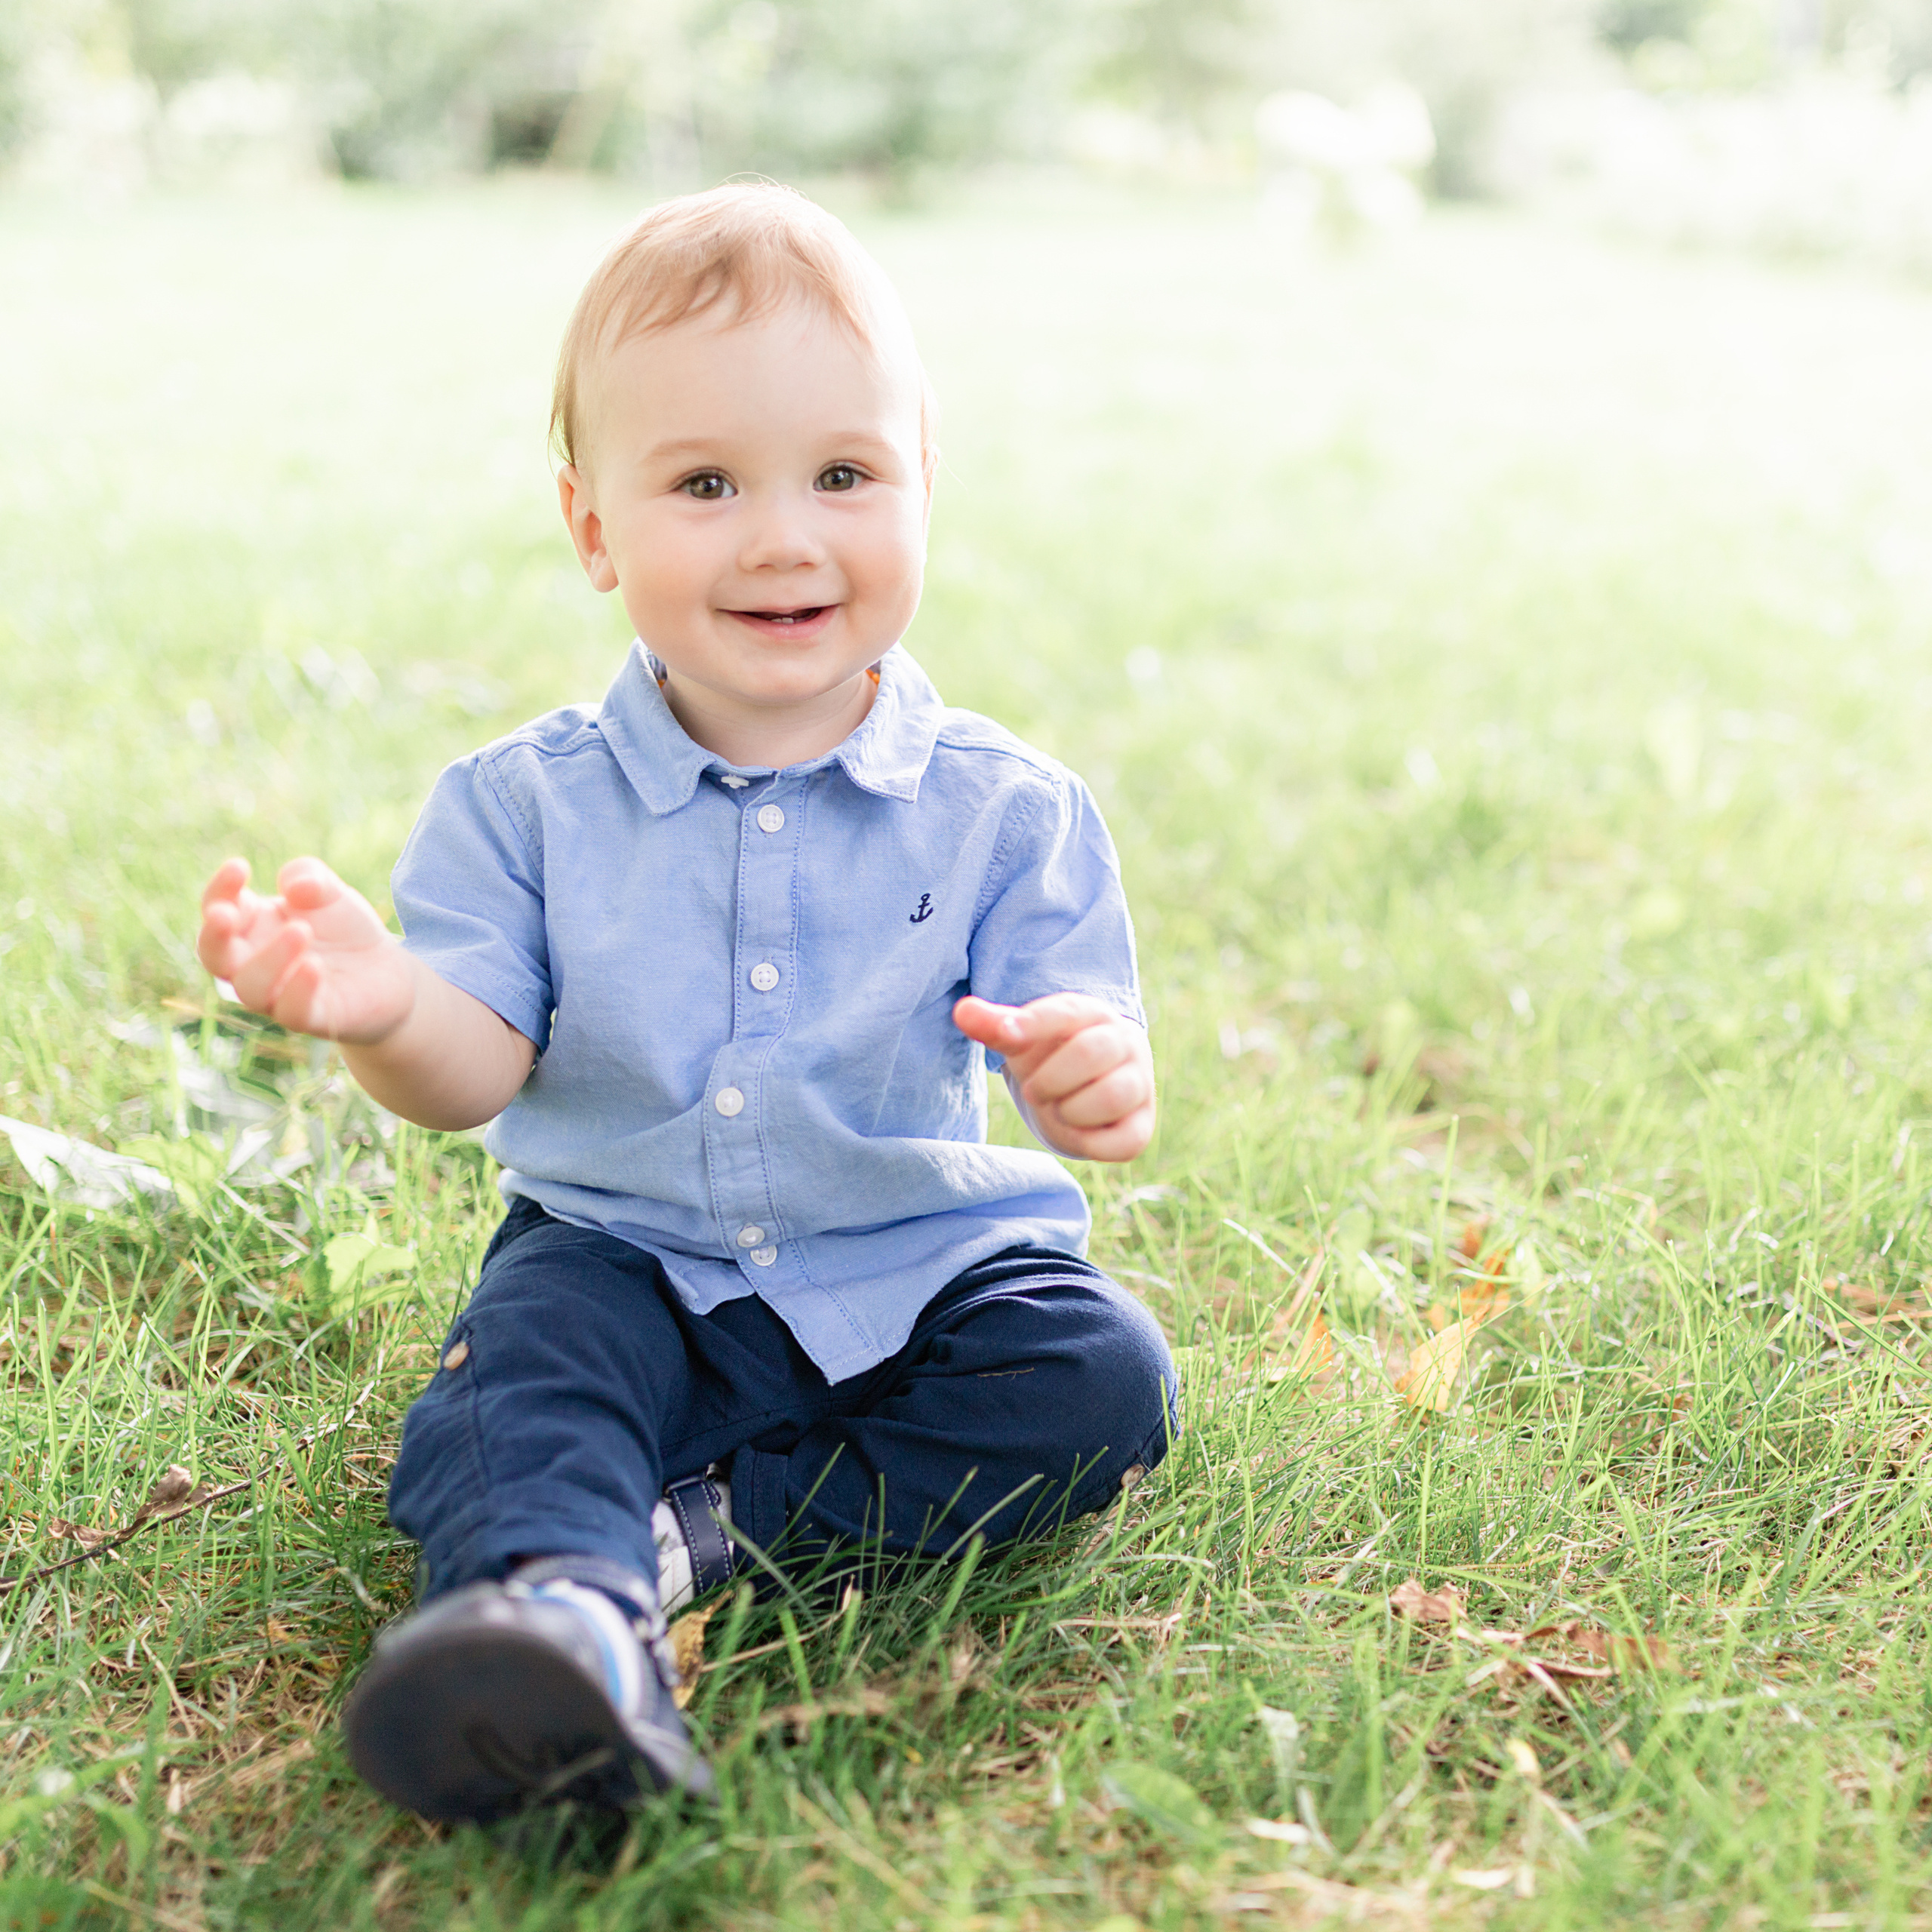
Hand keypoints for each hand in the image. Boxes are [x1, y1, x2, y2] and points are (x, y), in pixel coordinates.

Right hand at [197, 856, 416, 1045]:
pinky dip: (299, 989)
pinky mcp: (310, 1017)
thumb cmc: (344, 928)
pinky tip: (314, 966)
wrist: (389, 969)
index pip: (217, 908)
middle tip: (225, 913)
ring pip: (250, 987)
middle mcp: (252, 963)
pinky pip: (292, 1012)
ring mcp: (278, 994)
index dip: (220, 890)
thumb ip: (310, 876)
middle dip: (215, 935)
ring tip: (302, 930)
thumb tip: (295, 888)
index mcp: (250, 925)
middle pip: (214, 956)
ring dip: (269, 958)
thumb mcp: (331, 891)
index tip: (239, 866)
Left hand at [953, 993, 1155, 1161]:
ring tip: (1058, 1108)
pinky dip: (1089, 1144)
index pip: (1065, 1012)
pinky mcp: (1141, 1127)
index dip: (1032, 1025)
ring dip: (1069, 1110)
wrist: (1083, 1088)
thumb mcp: (1020, 1039)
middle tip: (1033, 1091)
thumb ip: (996, 1026)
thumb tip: (963, 1012)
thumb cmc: (1048, 1056)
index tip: (1005, 1035)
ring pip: (1112, 1095)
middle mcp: (1124, 1043)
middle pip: (1091, 1053)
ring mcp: (1139, 1084)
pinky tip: (1077, 1131)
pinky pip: (1123, 1142)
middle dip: (1049, 1080)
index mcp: (1091, 1014)